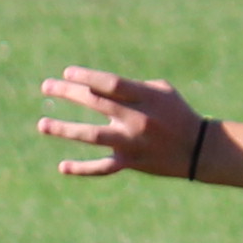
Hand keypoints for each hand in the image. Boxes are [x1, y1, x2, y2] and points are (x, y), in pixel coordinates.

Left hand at [36, 65, 205, 179]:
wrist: (200, 150)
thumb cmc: (179, 114)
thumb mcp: (162, 91)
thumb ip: (132, 86)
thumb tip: (99, 85)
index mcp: (146, 97)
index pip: (110, 83)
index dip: (87, 77)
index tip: (66, 73)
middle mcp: (137, 119)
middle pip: (96, 103)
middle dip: (68, 93)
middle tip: (46, 87)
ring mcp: (133, 143)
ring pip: (93, 136)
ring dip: (65, 130)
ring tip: (42, 124)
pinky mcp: (132, 163)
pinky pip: (104, 167)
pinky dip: (83, 169)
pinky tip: (62, 166)